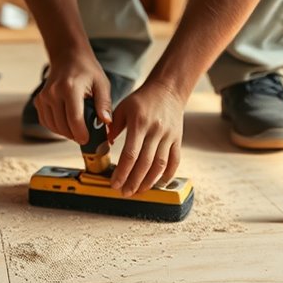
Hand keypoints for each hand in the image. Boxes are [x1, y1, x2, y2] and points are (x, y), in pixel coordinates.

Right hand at [35, 53, 112, 143]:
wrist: (68, 56)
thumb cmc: (87, 71)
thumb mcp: (101, 84)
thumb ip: (104, 104)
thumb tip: (107, 123)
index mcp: (70, 88)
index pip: (74, 119)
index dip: (81, 134)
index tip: (87, 141)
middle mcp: (53, 93)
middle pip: (63, 126)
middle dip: (75, 135)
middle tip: (86, 136)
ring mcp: (43, 97)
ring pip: (53, 126)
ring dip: (65, 133)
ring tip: (78, 129)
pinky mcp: (39, 101)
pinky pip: (46, 122)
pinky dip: (56, 127)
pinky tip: (66, 124)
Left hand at [109, 81, 185, 195]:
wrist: (168, 89)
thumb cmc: (142, 99)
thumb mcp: (122, 108)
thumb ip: (113, 127)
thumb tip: (105, 146)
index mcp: (139, 123)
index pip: (130, 154)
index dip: (122, 172)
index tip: (114, 183)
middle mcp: (155, 131)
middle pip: (144, 164)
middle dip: (133, 181)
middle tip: (125, 192)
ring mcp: (168, 136)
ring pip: (160, 165)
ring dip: (149, 182)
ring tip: (138, 191)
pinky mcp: (177, 139)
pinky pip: (174, 161)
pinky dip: (167, 175)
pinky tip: (158, 184)